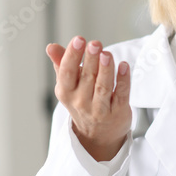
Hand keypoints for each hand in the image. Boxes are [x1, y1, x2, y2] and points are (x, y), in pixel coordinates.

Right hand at [47, 35, 130, 161]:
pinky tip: (124, 66)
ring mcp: (100, 109)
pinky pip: (121, 94)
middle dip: (91, 59)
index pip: (67, 72)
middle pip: (87, 78)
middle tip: (95, 43)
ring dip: (106, 70)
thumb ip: (62, 63)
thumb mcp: (69, 85)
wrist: (98, 135)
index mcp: (67, 92)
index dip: (72, 56)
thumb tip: (51, 46)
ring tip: (107, 54)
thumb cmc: (83, 101)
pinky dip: (123, 80)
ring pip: (103, 87)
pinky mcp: (118, 112)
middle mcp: (81, 102)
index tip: (79, 39)